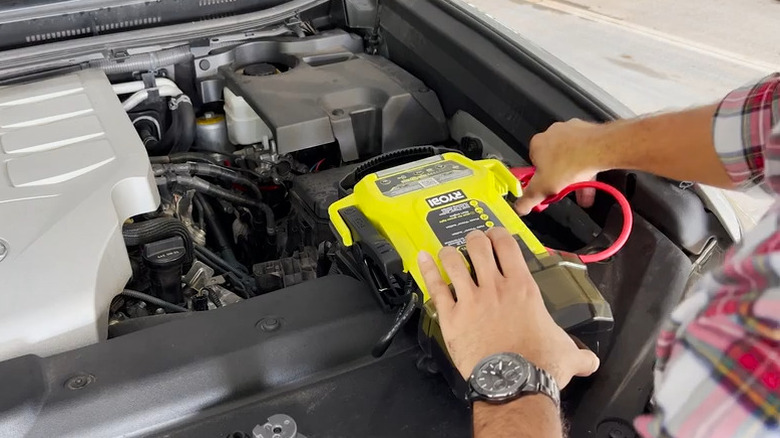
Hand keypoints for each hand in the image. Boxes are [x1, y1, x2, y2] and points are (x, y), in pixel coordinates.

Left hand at [417, 227, 599, 388]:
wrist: (514, 383)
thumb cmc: (539, 365)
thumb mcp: (568, 355)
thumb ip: (580, 355)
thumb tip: (590, 361)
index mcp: (522, 287)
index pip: (506, 246)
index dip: (498, 235)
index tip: (495, 235)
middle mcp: (494, 287)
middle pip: (478, 246)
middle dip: (473, 239)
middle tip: (472, 241)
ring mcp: (470, 300)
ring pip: (453, 261)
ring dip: (449, 253)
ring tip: (448, 252)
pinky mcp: (451, 317)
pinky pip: (435, 287)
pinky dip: (426, 270)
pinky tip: (422, 259)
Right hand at [515, 119, 607, 214]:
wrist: (599, 149)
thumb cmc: (571, 162)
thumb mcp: (542, 189)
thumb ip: (527, 199)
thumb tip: (519, 206)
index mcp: (537, 144)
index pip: (533, 165)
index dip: (539, 180)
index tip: (545, 190)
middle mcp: (552, 135)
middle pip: (553, 162)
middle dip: (560, 179)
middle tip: (564, 190)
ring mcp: (571, 133)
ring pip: (571, 158)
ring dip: (575, 176)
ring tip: (581, 191)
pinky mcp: (588, 134)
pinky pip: (585, 153)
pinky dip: (588, 167)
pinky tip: (592, 181)